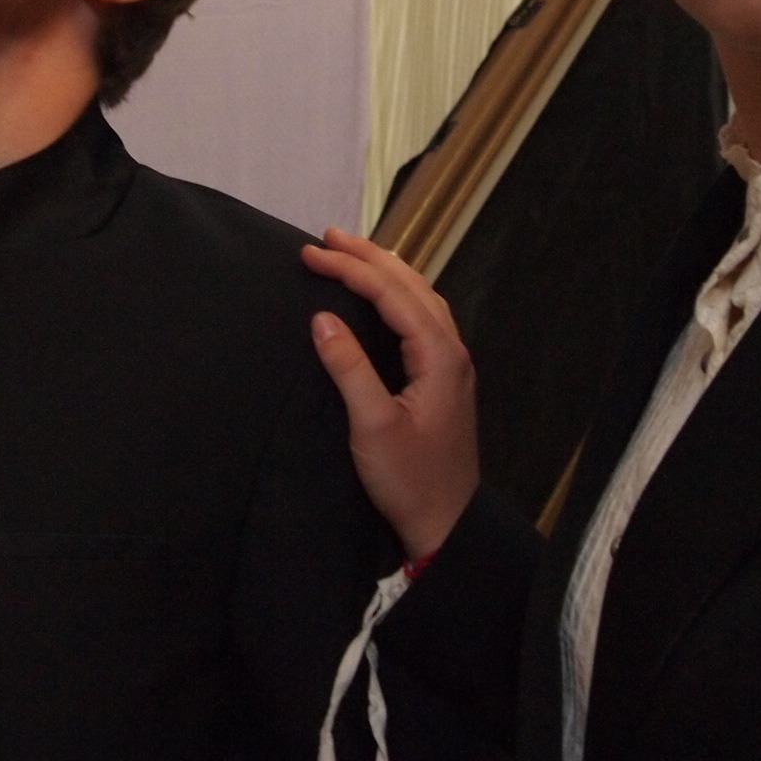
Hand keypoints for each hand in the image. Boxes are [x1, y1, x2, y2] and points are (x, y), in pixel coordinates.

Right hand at [302, 228, 479, 561]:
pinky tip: (381, 297)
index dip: (349, 268)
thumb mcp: (372, 426)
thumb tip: (323, 319)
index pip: (391, 292)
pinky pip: (421, 317)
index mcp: (438, 355)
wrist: (447, 523)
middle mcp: (450, 350)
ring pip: (419, 297)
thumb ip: (349, 369)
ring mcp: (450, 364)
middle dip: (368, 257)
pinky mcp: (442, 378)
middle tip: (325, 237)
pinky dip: (396, 295)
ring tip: (350, 254)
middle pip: (411, 285)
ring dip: (384, 271)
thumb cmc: (410, 480)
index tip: (309, 254)